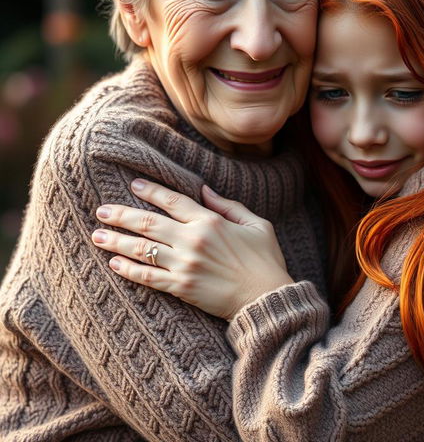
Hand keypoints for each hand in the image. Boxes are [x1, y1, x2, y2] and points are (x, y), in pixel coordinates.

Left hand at [92, 179, 292, 319]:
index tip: (134, 185)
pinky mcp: (182, 288)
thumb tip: (205, 190)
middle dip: (122, 215)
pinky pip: (148, 277)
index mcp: (211, 222)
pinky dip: (128, 270)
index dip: (152, 191)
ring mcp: (185, 265)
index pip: (174, 201)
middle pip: (149, 223)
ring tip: (98, 235)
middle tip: (102, 210)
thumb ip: (229, 206)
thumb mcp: (256, 224)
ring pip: (142, 249)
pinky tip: (113, 264)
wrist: (266, 299)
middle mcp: (193, 240)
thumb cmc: (265, 260)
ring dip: (117, 241)